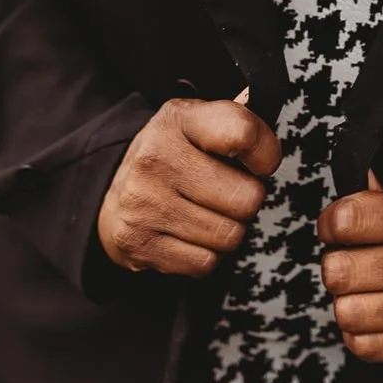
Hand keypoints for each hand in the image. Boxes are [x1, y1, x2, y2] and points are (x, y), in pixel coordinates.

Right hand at [97, 91, 279, 276]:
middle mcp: (155, 158)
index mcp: (178, 120)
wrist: (115, 192)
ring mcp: (143, 202)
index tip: (260, 163)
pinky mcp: (137, 243)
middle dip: (245, 201)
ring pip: (228, 236)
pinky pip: (204, 263)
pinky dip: (205, 255)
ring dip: (226, 230)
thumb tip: (268, 152)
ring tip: (205, 213)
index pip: (242, 133)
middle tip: (227, 193)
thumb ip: (237, 125)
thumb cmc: (174, 156)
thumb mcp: (199, 123)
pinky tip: (188, 235)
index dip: (265, 153)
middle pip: (246, 199)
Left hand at [317, 171, 382, 361]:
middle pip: (339, 271)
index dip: (330, 223)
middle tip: (349, 261)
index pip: (347, 220)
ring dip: (347, 301)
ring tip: (364, 290)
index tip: (337, 227)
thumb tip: (353, 174)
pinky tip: (374, 314)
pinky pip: (360, 345)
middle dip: (335, 265)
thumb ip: (380, 195)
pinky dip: (359, 332)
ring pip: (346, 312)